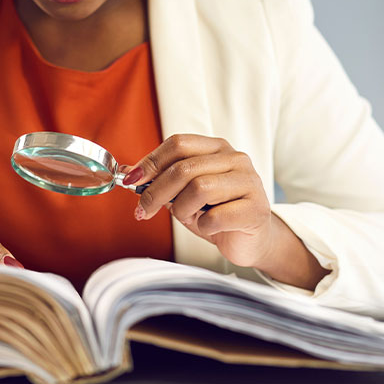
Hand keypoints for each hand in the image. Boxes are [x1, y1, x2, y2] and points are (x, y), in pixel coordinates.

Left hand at [123, 135, 328, 288]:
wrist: (250, 239)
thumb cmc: (215, 213)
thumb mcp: (183, 194)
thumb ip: (161, 181)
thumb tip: (128, 173)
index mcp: (216, 149)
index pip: (178, 144)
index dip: (150, 162)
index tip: (131, 181)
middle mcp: (235, 159)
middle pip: (184, 168)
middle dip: (156, 192)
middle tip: (143, 210)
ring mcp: (249, 182)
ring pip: (199, 189)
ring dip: (183, 209)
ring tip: (188, 216)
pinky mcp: (256, 209)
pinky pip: (215, 217)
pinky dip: (203, 226)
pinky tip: (209, 227)